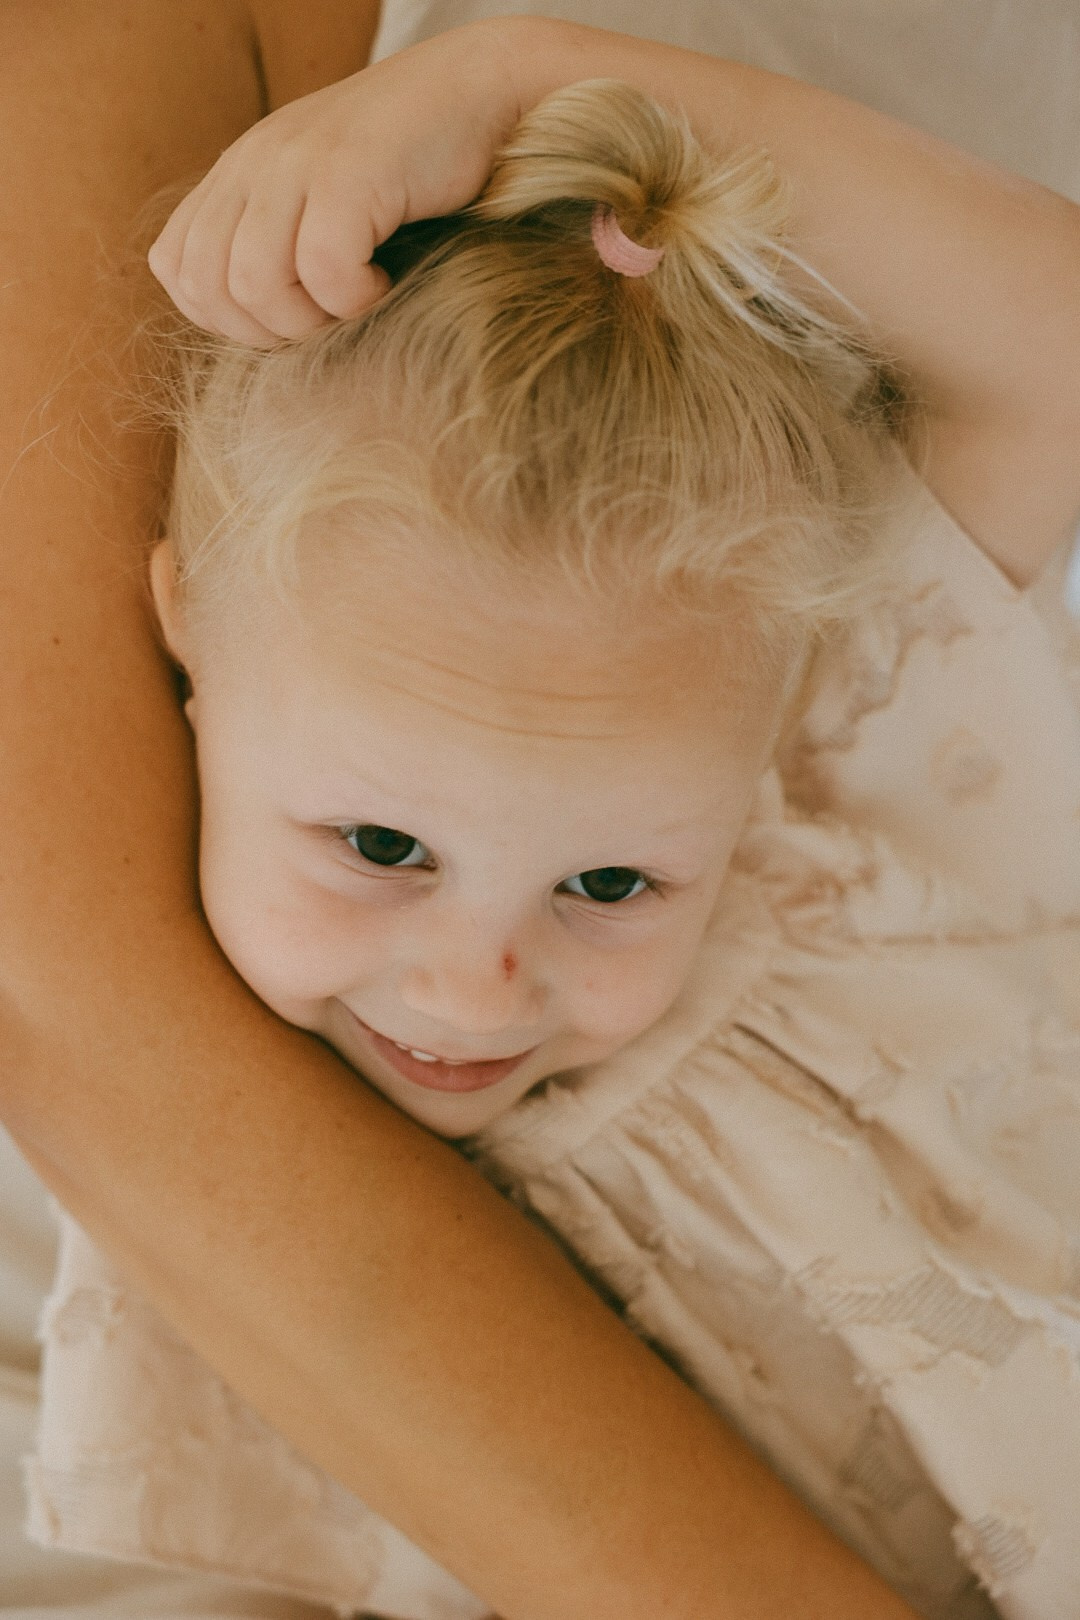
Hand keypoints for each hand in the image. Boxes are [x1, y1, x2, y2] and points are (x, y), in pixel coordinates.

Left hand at [147, 20, 526, 344]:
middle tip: (325, 317)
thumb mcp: (324, 198)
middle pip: (208, 286)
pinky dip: (354, 298)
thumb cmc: (415, 166)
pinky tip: (384, 281)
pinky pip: (322, 271)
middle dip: (266, 331)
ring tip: (354, 300)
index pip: (177, 268)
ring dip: (308, 319)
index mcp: (240, 171)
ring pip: (253, 284)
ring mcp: (296, 163)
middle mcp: (255, 162)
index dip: (226, 317)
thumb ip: (277, 238)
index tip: (292, 314)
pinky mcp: (347, 173)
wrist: (483, 92)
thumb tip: (255, 319)